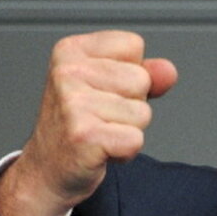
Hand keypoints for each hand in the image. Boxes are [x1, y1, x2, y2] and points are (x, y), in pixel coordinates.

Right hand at [0, 31, 177, 215]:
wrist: (47, 171)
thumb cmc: (78, 125)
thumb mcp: (109, 86)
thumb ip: (145, 72)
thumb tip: (168, 71)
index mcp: (71, 50)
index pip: (133, 45)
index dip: (129, 72)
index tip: (102, 91)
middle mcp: (68, 72)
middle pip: (141, 79)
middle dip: (131, 104)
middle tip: (100, 118)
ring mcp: (73, 104)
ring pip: (142, 112)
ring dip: (128, 129)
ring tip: (99, 133)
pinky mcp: (84, 136)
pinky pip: (136, 140)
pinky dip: (125, 152)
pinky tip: (100, 151)